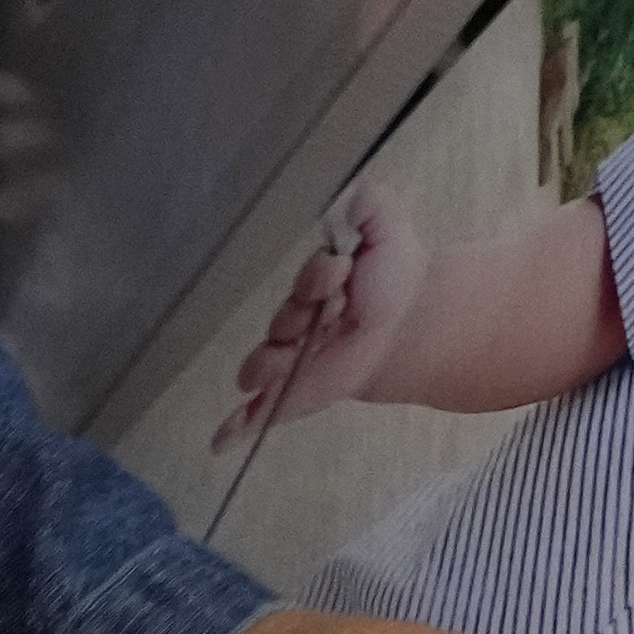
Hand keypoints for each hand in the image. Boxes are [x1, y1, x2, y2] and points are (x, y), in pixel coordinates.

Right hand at [217, 193, 422, 444]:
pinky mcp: (292, 393)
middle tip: (316, 319)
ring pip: (267, 363)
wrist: (413, 327)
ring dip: (266, 366)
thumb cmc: (395, 277)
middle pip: (282, 322)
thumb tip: (356, 194)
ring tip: (271, 369)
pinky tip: (221, 440)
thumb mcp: (388, 231)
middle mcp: (296, 320)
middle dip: (295, 321)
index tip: (342, 270)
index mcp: (314, 283)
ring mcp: (290, 359)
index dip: (322, 276)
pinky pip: (260, 410)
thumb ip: (372, 206)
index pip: (309, 280)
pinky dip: (238, 425)